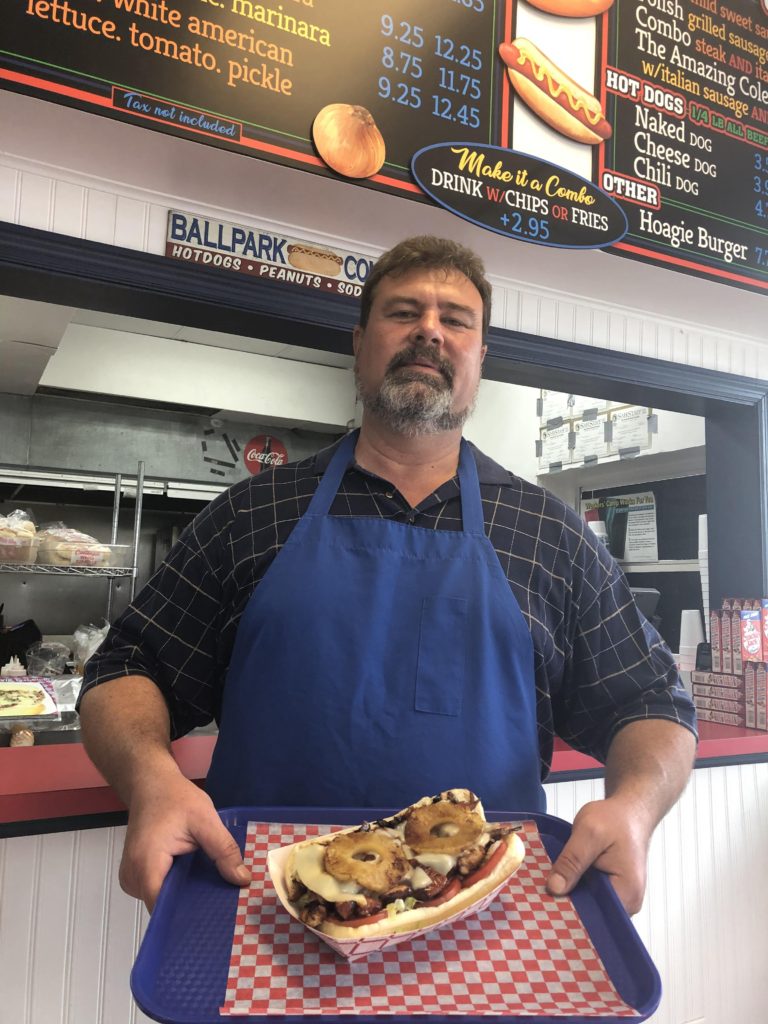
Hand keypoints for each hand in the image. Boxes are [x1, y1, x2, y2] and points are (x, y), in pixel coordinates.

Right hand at [118, 766, 250, 911]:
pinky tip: (191, 876)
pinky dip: (173, 885)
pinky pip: (156, 889)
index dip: (188, 915)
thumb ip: (224, 851)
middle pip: (162, 906)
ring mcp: (130, 878)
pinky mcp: (134, 875)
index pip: (163, 908)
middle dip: (190, 905)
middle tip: (220, 900)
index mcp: (146, 863)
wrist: (151, 784)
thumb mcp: (205, 820)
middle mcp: (132, 877)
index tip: (214, 915)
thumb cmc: (174, 798)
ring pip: (159, 900)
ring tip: (207, 885)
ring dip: (182, 894)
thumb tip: (242, 879)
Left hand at [545, 796, 651, 914]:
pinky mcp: (612, 890)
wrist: (629, 812)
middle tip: (541, 896)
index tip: (546, 906)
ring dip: (571, 895)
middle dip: (567, 904)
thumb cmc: (615, 819)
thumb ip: (572, 861)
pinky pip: (591, 895)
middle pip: (592, 914)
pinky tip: (561, 880)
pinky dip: (576, 888)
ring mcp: (620, 897)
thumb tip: (554, 888)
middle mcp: (628, 902)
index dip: (570, 912)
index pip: (595, 916)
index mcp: (627, 892)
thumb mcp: (588, 833)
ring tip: (548, 888)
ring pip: (589, 904)